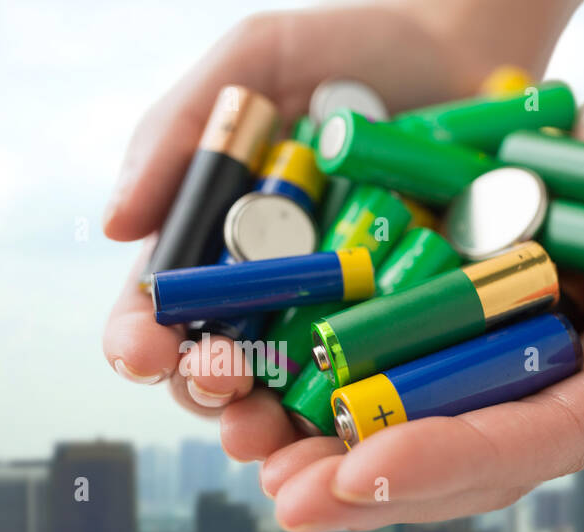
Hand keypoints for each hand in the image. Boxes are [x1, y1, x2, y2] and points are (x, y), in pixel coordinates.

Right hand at [101, 2, 564, 429]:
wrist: (468, 45)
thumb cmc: (349, 47)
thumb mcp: (255, 60)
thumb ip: (178, 129)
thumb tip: (114, 223)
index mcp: (212, 243)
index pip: (156, 309)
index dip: (137, 338)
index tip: (142, 348)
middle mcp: (264, 295)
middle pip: (211, 367)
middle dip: (203, 389)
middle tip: (221, 386)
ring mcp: (333, 319)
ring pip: (283, 397)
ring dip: (265, 426)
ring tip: (266, 431)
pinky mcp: (401, 333)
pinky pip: (373, 387)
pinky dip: (353, 417)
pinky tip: (347, 434)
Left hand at [261, 85, 583, 531]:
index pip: (527, 445)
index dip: (449, 461)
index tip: (367, 470)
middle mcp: (535, 395)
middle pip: (447, 460)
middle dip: (364, 487)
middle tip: (285, 501)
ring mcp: (483, 364)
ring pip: (397, 425)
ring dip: (321, 452)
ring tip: (251, 460)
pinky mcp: (440, 324)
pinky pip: (371, 364)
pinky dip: (313, 379)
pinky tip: (256, 391)